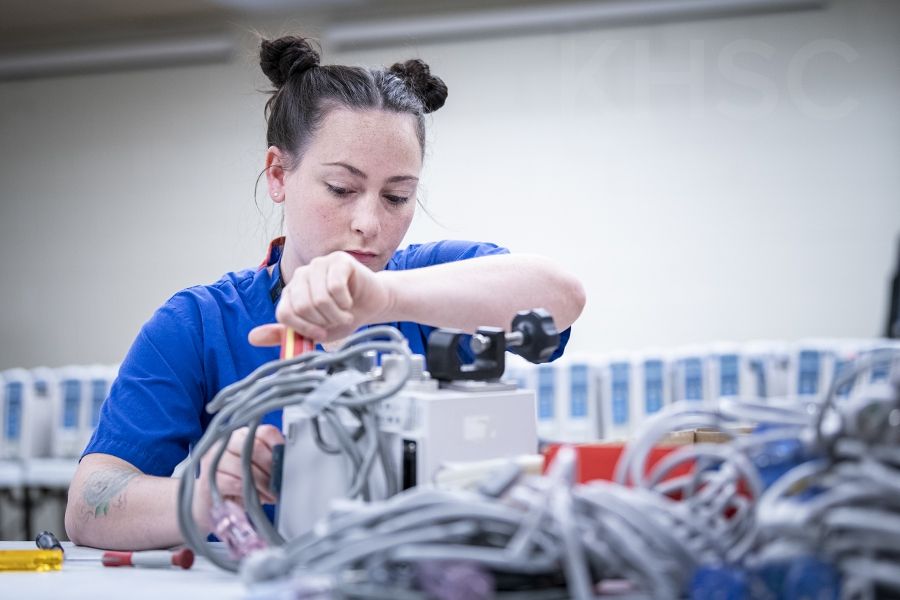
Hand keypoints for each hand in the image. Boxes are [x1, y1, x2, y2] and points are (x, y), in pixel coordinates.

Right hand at [192, 425, 283, 528]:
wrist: (207, 504)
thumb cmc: (235, 483)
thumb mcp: (255, 469)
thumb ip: (270, 460)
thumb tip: (291, 464)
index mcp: (241, 434)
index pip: (266, 432)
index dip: (279, 448)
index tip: (288, 462)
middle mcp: (226, 442)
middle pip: (256, 447)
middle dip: (272, 468)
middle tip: (280, 483)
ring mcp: (214, 458)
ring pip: (246, 466)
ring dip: (263, 483)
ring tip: (271, 494)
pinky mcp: (208, 478)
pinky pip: (235, 482)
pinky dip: (249, 492)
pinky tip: (255, 498)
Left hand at [249, 251, 393, 344]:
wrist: (372, 306)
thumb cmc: (342, 317)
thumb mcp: (313, 332)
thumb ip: (284, 335)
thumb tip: (251, 338)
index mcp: (291, 292)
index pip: (285, 313)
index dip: (303, 329)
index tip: (320, 334)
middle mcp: (301, 275)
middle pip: (302, 307)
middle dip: (324, 322)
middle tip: (336, 320)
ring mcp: (319, 264)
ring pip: (320, 299)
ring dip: (337, 315)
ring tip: (345, 313)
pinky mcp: (338, 260)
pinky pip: (335, 287)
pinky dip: (346, 302)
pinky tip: (351, 301)